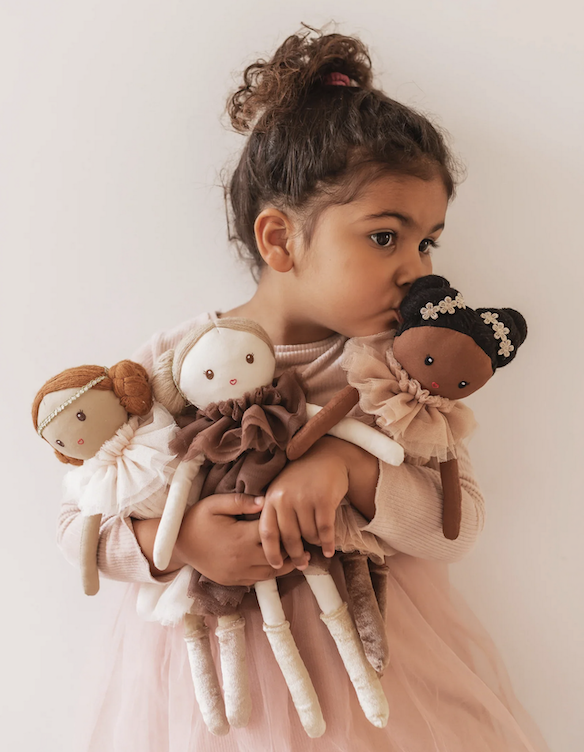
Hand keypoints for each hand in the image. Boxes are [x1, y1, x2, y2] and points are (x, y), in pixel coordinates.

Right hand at [174, 493, 295, 586]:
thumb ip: (241, 501)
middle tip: (309, 541)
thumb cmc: (197, 520)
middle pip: (278, 556)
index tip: (299, 521)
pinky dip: (271, 573)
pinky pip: (259, 580)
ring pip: (272, 572)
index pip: (273, 533)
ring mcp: (238, 573)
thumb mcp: (215, 503)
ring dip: (287, 564)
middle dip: (293, 548)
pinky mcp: (233, 581)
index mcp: (240, 537)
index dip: (287, 527)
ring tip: (301, 555)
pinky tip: (279, 564)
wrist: (177, 545)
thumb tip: (266, 501)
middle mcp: (242, 558)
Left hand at [258, 438, 350, 569]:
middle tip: (302, 564)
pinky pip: (325, 530)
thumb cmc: (301, 477)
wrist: (327, 455)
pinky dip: (328, 543)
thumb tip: (275, 547)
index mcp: (271, 498)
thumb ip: (276, 513)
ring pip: (309, 535)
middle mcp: (285, 499)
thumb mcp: (281, 490)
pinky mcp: (323, 499)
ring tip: (317, 543)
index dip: (271, 553)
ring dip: (314, 543)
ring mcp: (304, 498)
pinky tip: (329, 550)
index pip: (267, 532)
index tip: (277, 566)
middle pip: (290, 539)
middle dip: (296, 555)